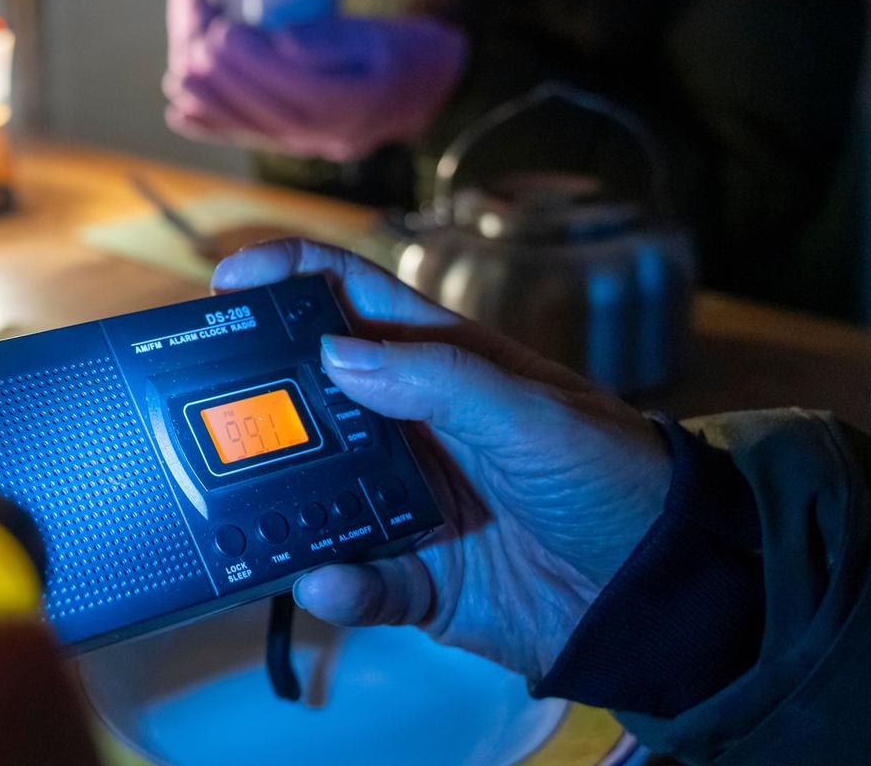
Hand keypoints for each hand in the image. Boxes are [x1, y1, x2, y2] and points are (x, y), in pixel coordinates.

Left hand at [162, 0, 466, 160]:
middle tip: (192, 15)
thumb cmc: (399, 52)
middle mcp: (319, 134)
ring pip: (241, 121)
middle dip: (214, 61)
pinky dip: (208, 125)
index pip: (287, 85)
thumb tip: (280, 41)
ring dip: (203, 87)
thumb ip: (331, 39)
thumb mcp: (378, 35)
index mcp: (347, 106)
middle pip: (254, 104)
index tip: (218, 28)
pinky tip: (179, 111)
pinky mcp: (288, 144)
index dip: (248, 59)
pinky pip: (243, 139)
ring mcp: (301, 144)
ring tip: (180, 45)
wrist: (421, 92)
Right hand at [211, 239, 671, 680]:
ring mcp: (405, 502)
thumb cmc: (611, 474)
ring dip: (286, 508)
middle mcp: (409, 426)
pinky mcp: (413, 578)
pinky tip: (333, 581)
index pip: (352, 298)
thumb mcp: (529, 413)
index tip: (228, 283)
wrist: (659, 592)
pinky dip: (336, 586)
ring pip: (316, 497)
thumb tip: (333, 353)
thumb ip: (434, 379)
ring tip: (258, 515)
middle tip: (212, 416)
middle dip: (260, 405)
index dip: (290, 278)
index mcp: (439, 363)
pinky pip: (354, 581)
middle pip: (312, 400)